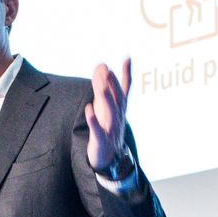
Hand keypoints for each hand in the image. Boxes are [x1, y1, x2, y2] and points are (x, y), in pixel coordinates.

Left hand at [84, 59, 131, 173]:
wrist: (109, 158)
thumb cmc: (106, 127)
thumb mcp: (105, 105)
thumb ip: (104, 85)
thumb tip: (103, 64)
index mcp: (119, 108)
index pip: (124, 89)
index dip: (126, 74)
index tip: (128, 58)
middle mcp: (117, 116)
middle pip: (117, 98)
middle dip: (113, 84)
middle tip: (107, 70)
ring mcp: (110, 128)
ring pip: (110, 112)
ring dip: (106, 99)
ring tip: (101, 86)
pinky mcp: (100, 140)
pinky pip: (98, 130)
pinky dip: (94, 121)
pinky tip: (89, 111)